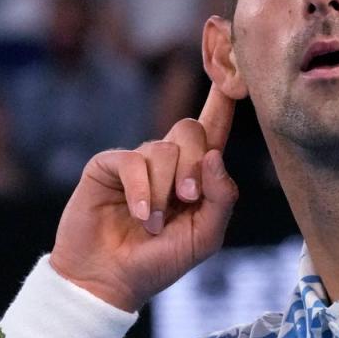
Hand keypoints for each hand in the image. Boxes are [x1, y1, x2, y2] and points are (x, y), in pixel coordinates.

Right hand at [48, 85, 237, 310]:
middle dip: (195, 165)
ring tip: (154, 224)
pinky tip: (141, 215)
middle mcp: (169, 161)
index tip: (230, 56)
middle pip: (192, 130)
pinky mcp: (108, 166)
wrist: (110, 281)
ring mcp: (138, 162)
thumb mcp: (205, 236)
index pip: (214, 125)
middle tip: (187, 199)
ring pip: (164, 149)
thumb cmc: (160, 261)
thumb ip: (221, 198)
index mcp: (197, 173)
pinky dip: (142, 190)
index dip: (223, 94)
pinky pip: (133, 161)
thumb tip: (216, 155)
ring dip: (164, 191)